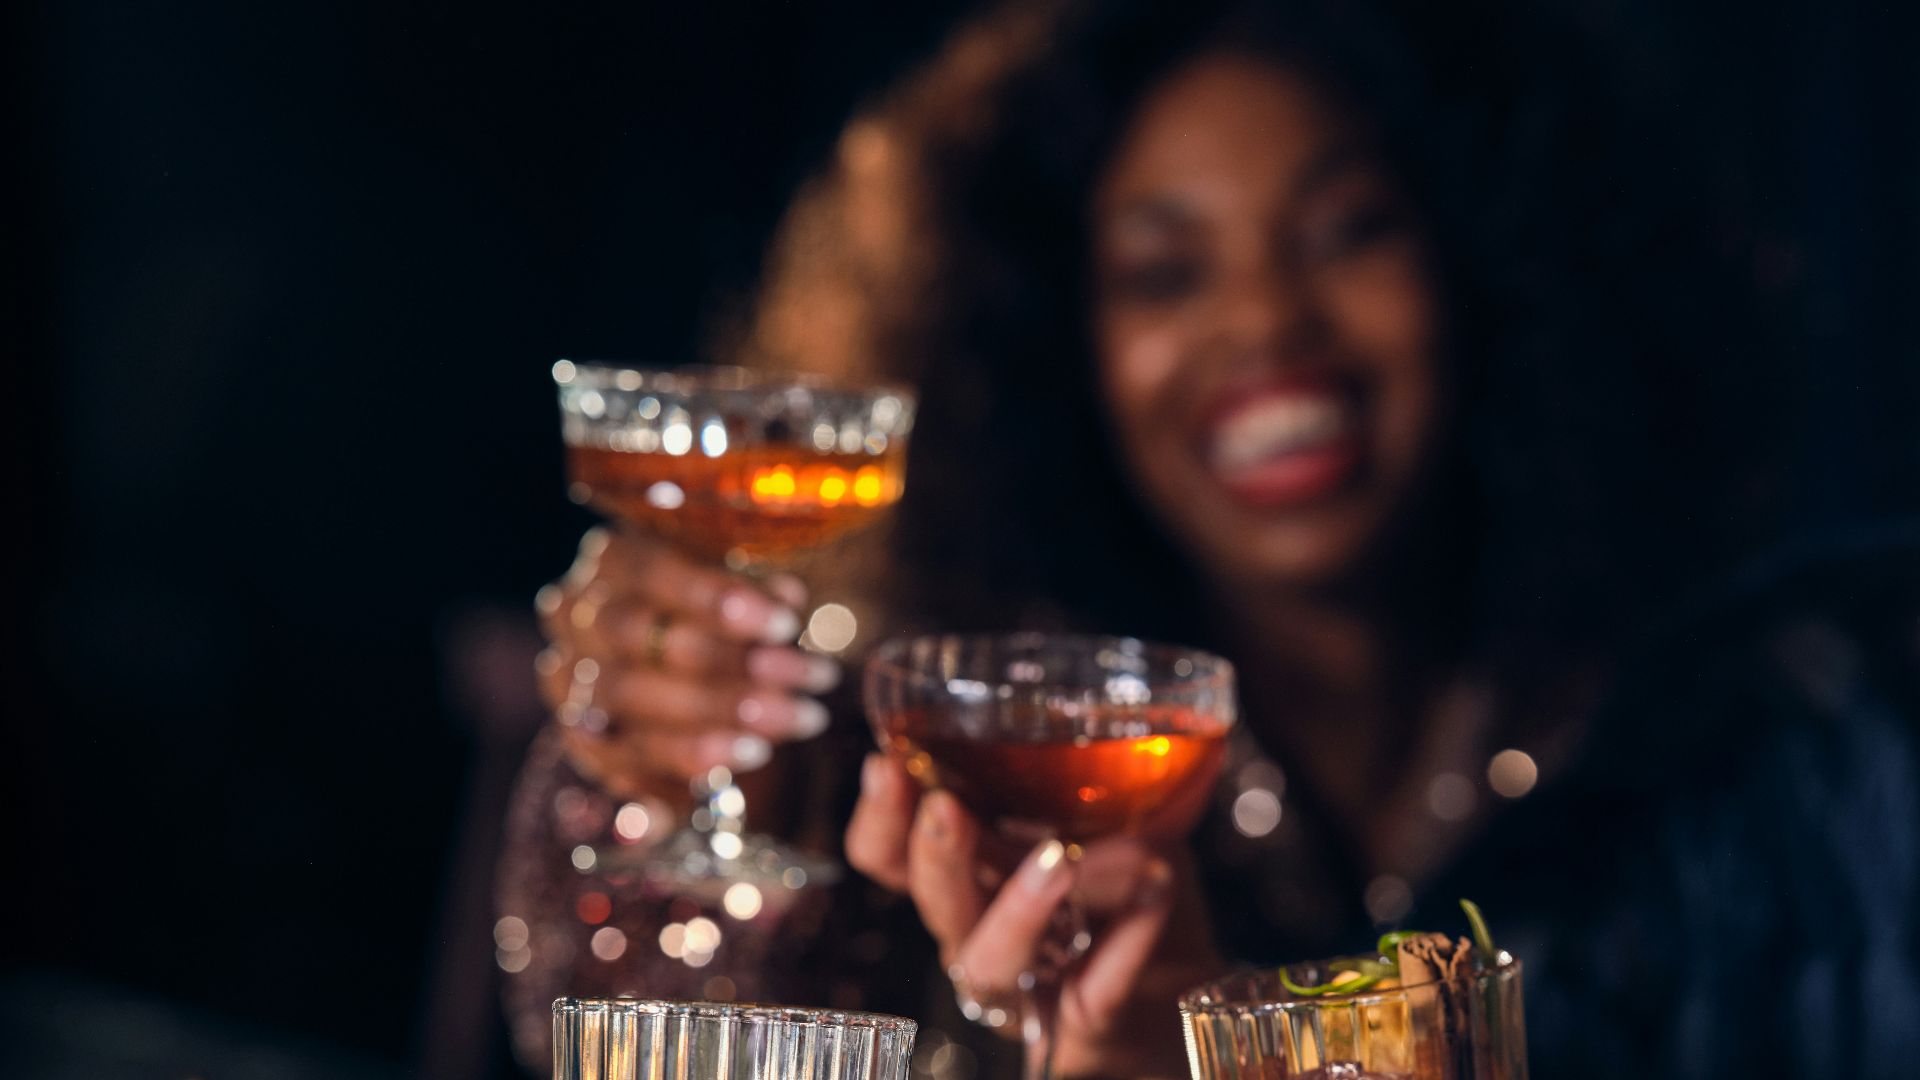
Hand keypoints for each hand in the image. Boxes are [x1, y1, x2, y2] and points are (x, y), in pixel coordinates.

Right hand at [534, 526, 838, 796]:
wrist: (662, 669)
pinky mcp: (581, 736)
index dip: (715, 597)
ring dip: (721, 713)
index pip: (650, 571)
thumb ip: (751, 590)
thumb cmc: (706, 611)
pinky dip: (693, 756)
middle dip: (728, 660)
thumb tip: (786, 597)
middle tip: (812, 676)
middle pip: (635, 635)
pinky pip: (628, 753)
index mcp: (610, 559)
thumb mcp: (730, 585)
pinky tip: (753, 752)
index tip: (786, 623)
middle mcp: (575, 614)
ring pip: (629, 697)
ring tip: (802, 717)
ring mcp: (569, 678)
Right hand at [846, 755, 1218, 1077]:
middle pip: (936, 907)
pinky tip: (1156, 888)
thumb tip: (1102, 721)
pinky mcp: (1089, 1026)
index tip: (886, 766)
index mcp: (968, 879)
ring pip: (992, 963)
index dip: (879, 821)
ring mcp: (1031, 986)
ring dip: (1019, 907)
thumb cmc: (1124, 888)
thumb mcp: (1098, 815)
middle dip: (936, 858)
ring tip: (1062, 858)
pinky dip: (1126, 940)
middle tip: (947, 809)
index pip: (891, 858)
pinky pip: (1095, 991)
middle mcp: (982, 935)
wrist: (1181, 981)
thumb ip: (1080, 776)